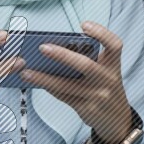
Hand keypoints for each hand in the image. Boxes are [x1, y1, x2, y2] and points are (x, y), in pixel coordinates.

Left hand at [19, 20, 131, 143]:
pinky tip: (35, 81)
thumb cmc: (104, 86)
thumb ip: (89, 59)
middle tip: (42, 47)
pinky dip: (48, 87)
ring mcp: (97, 95)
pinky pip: (63, 96)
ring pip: (66, 85)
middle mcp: (108, 79)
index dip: (101, 33)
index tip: (83, 25)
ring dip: (43, 78)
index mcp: (113, 64)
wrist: (116, 118)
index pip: (114, 45)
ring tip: (26, 71)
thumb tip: (55, 48)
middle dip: (62, 55)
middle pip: (85, 65)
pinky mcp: (86, 108)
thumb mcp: (105, 71)